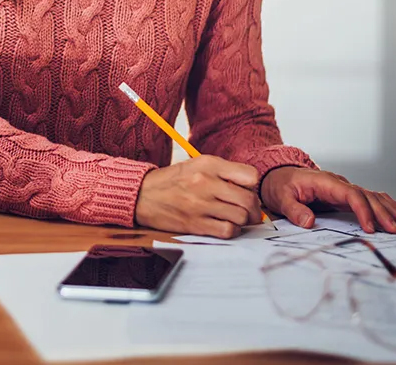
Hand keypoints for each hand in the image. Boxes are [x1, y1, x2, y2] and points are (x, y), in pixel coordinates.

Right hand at [134, 156, 261, 237]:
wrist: (142, 195)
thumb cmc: (173, 180)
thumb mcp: (198, 165)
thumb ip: (224, 172)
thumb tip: (250, 188)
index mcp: (208, 164)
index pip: (250, 175)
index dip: (253, 186)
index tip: (246, 190)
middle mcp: (205, 182)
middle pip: (249, 200)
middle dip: (253, 209)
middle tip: (249, 211)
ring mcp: (200, 204)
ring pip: (241, 217)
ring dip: (242, 221)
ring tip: (235, 218)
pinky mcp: (195, 224)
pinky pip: (227, 231)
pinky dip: (231, 231)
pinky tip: (224, 226)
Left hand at [259, 167, 395, 233]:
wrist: (277, 175)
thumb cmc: (279, 186)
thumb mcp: (280, 198)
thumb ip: (294, 210)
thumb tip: (309, 222)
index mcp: (325, 183)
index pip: (351, 194)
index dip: (363, 210)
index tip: (370, 228)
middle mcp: (338, 183)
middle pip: (366, 195)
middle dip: (383, 213)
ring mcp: (343, 188)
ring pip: (372, 196)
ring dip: (389, 209)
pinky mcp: (345, 196)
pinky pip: (369, 198)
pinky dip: (384, 205)